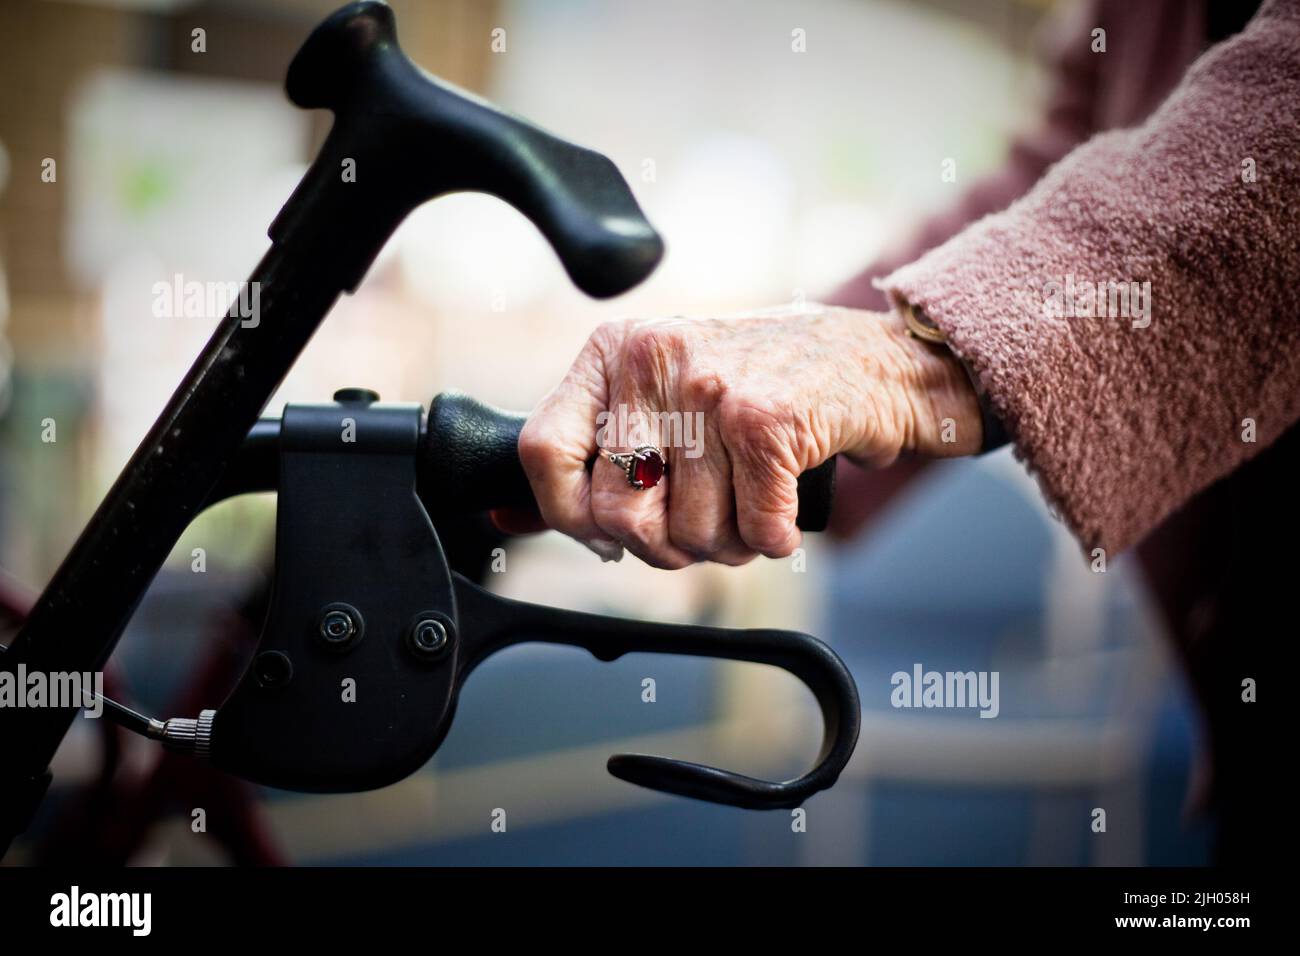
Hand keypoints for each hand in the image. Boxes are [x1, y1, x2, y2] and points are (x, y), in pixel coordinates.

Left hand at [511, 303, 980, 567]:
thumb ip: (590, 454)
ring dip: (726, 544)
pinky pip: (752, 535)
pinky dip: (773, 540)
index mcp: (618, 351)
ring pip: (687, 535)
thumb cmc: (766, 385)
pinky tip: (783, 503)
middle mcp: (655, 360)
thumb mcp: (666, 396)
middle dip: (663, 544)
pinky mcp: (768, 421)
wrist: (877, 362)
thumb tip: (506, 521)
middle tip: (702, 524)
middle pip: (616, 513)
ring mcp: (711, 388)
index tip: (606, 533)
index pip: (544, 452)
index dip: (568, 515)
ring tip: (750, 501)